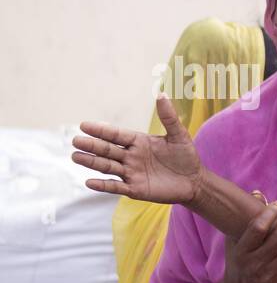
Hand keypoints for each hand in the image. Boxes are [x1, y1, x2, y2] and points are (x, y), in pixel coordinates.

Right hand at [73, 95, 204, 204]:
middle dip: (92, 145)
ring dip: (92, 163)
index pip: (116, 135)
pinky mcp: (135, 189)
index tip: (84, 125)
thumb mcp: (179, 136)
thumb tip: (161, 93)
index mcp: (138, 141)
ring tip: (76, 156)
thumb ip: (169, 117)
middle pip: (107, 150)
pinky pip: (116, 187)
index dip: (101, 131)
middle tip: (75, 140)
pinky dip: (103, 185)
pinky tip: (90, 182)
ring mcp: (131, 173)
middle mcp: (130, 156)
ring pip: (107, 167)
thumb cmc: (186, 157)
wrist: (194, 181)